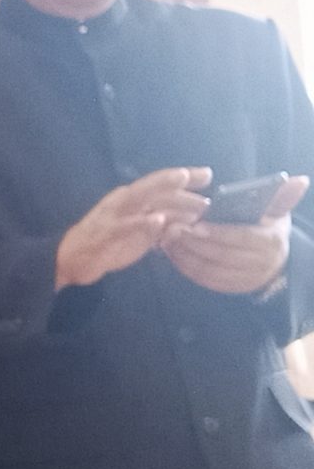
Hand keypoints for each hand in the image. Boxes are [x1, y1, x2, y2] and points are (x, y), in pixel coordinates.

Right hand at [55, 169, 211, 288]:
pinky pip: (125, 226)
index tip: (207, 174)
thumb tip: (189, 219)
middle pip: (153, 185)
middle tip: (206, 177)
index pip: (160, 184)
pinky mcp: (106, 233)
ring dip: (164, 193)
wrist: (70, 259)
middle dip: (179, 179)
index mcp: (130, 199)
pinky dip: (142, 222)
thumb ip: (160, 225)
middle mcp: (123, 201)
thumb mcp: (139, 234)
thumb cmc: (107, 244)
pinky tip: (159, 220)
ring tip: (186, 186)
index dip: (183, 177)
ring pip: (141, 197)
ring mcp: (114, 215)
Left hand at [162, 175, 308, 296]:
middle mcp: (262, 264)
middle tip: (174, 229)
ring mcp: (247, 279)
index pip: (242, 237)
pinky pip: (206, 280)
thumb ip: (282, 196)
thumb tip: (301, 180)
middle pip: (223, 255)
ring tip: (168, 239)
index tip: (196, 224)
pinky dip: (186, 267)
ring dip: (186, 255)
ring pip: (211, 270)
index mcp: (272, 241)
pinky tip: (173, 252)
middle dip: (195, 243)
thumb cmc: (268, 226)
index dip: (218, 232)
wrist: (275, 257)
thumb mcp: (276, 210)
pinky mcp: (233, 288)